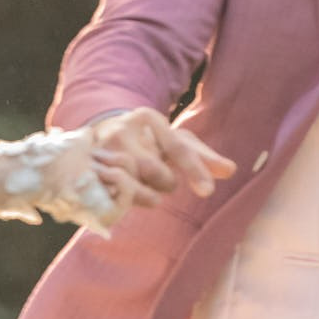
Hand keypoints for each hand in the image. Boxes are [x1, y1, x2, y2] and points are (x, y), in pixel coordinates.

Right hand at [85, 108, 235, 212]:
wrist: (98, 133)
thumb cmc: (147, 141)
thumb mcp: (174, 142)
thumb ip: (202, 157)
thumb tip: (231, 170)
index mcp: (147, 118)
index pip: (177, 146)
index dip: (194, 170)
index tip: (208, 192)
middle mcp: (122, 129)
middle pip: (156, 172)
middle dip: (164, 183)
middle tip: (159, 177)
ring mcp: (100, 150)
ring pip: (135, 186)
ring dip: (145, 194)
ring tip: (141, 184)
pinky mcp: (86, 170)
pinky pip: (114, 196)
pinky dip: (126, 201)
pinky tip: (124, 192)